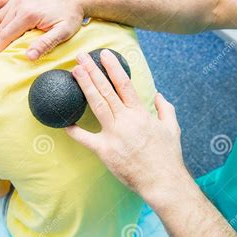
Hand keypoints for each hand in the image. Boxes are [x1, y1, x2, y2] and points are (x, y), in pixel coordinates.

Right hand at [0, 0, 83, 58]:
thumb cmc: (71, 17)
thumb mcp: (63, 33)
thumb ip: (45, 44)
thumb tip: (29, 56)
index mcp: (28, 14)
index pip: (7, 35)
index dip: (0, 48)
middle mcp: (21, 2)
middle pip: (2, 26)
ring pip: (0, 15)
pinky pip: (2, 0)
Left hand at [66, 49, 187, 197]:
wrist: (163, 181)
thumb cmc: (168, 156)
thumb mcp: (172, 128)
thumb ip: (165, 109)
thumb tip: (159, 95)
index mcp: (140, 113)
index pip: (124, 84)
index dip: (113, 67)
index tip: (104, 54)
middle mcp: (126, 120)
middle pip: (106, 90)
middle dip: (92, 71)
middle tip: (81, 57)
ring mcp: (114, 134)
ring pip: (96, 104)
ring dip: (85, 86)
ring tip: (75, 71)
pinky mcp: (105, 151)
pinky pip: (85, 138)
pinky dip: (74, 130)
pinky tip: (64, 120)